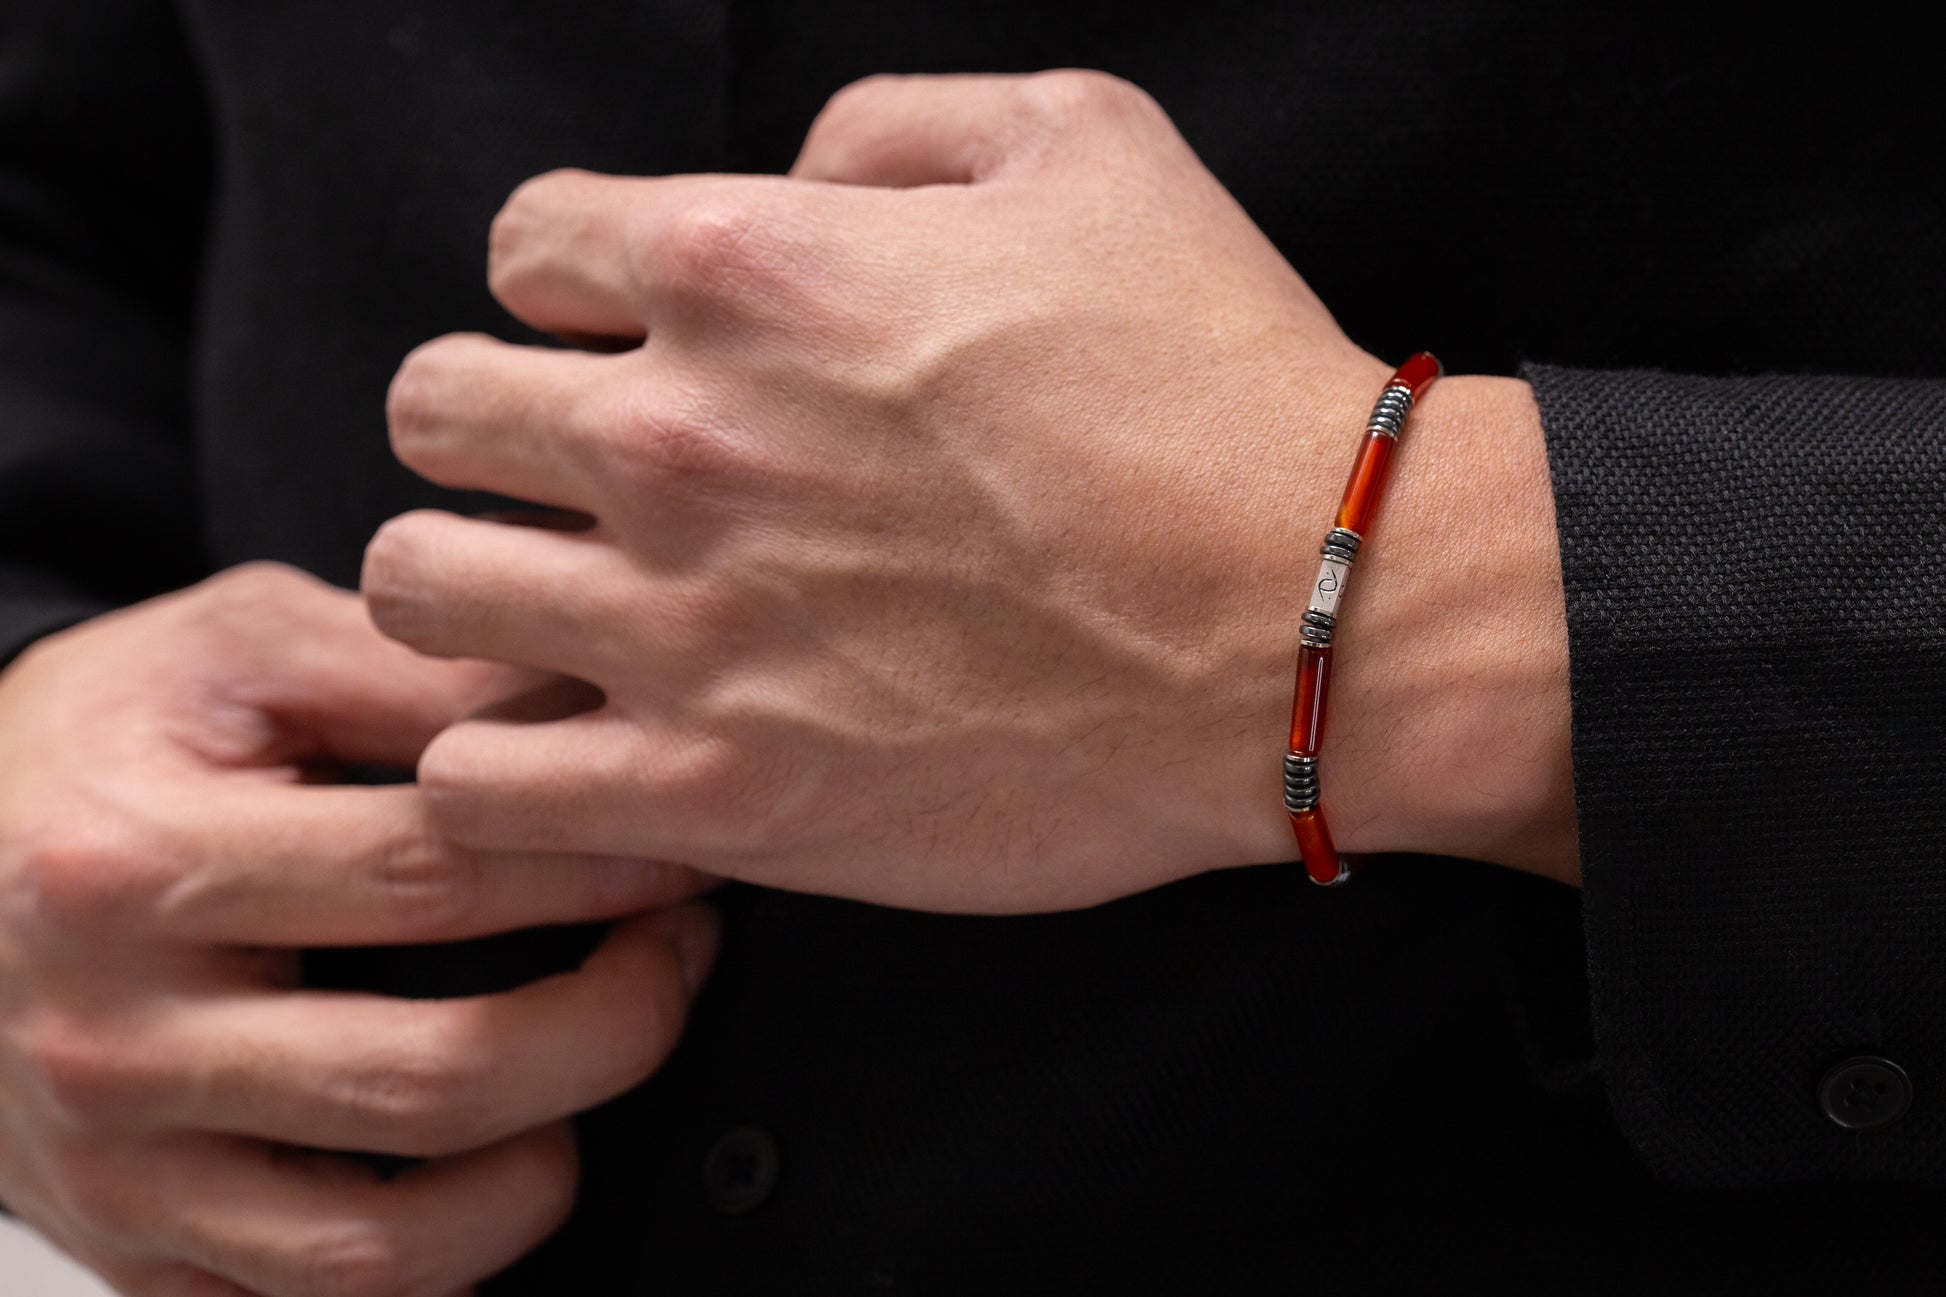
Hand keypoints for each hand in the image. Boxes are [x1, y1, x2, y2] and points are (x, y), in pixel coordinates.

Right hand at [0, 564, 719, 1296]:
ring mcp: (120, 1166)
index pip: (425, 881)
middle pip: (432, 1074)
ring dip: (547, 1167)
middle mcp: (118, 1035)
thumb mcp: (233, 652)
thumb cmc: (98, 741)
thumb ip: (405, 673)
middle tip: (676, 956)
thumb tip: (584, 704)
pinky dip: (441, 1266)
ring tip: (594, 1069)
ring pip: (385, 1239)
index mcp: (137, 863)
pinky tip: (498, 1174)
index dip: (592, 868)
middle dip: (615, 1022)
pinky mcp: (135, 1244)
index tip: (679, 851)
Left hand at [367, 71, 1576, 912]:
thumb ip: (896, 127)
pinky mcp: (722, 789)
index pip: (521, 248)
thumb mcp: (1090, 148)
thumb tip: (795, 177)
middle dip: (493, 429)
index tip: (634, 346)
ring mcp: (684, 624)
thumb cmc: (1216, 384)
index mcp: (744, 268)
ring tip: (560, 613)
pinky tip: (583, 745)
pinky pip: (483, 782)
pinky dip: (502, 764)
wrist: (1316, 622)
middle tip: (583, 480)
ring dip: (474, 584)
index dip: (571, 289)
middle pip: (433, 407)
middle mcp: (678, 438)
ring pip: (419, 584)